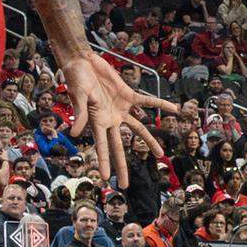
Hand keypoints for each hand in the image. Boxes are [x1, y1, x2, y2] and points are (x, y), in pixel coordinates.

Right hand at [62, 51, 177, 187]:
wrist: (83, 62)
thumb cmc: (76, 79)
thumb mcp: (78, 96)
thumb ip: (80, 114)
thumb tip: (72, 133)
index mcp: (97, 122)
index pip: (102, 147)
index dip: (104, 163)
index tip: (106, 180)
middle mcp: (110, 119)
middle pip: (119, 147)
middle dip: (122, 166)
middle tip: (126, 185)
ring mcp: (120, 109)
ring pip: (138, 129)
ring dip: (149, 141)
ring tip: (160, 155)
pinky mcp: (128, 95)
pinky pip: (147, 102)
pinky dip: (160, 105)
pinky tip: (174, 110)